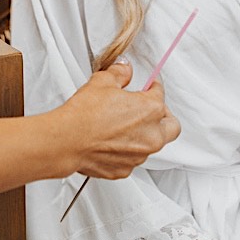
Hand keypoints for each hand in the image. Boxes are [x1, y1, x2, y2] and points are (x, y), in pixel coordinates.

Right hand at [55, 62, 179, 178]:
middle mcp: (151, 135)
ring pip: (152, 145)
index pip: (160, 94)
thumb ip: (120, 73)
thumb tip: (125, 70)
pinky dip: (126, 151)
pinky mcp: (125, 169)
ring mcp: (139, 155)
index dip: (153, 87)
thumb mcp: (103, 82)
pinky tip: (111, 142)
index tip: (149, 86)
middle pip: (171, 126)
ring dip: (143, 135)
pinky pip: (132, 159)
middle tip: (148, 109)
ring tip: (124, 126)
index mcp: (151, 110)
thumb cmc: (85, 114)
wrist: (67, 140)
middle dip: (163, 117)